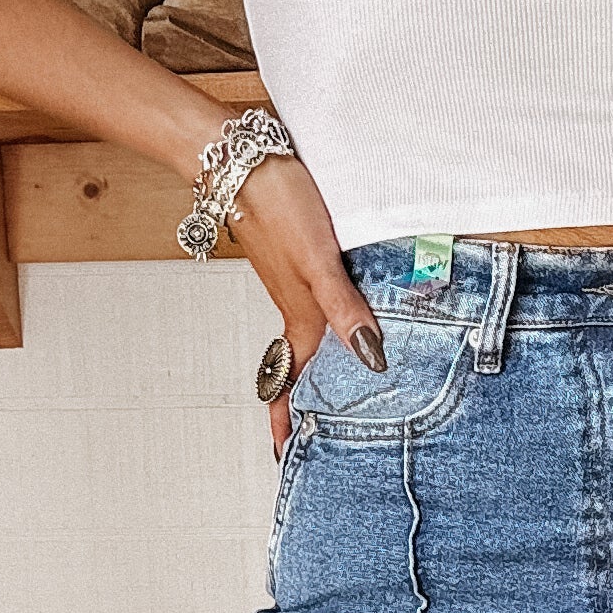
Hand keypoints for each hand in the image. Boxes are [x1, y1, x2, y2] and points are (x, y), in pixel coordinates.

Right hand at [220, 151, 385, 451]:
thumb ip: (344, 309)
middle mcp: (296, 304)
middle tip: (315, 437)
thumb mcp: (318, 262)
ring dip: (316, 367)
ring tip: (333, 391)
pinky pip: (314, 305)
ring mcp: (294, 281)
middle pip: (300, 365)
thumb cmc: (277, 203)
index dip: (287, 419)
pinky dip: (326, 326)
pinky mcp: (298, 256)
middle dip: (305, 402)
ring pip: (308, 336)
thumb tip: (371, 359)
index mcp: (298, 315)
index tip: (284, 456)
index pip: (291, 380)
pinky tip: (344, 318)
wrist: (241, 155)